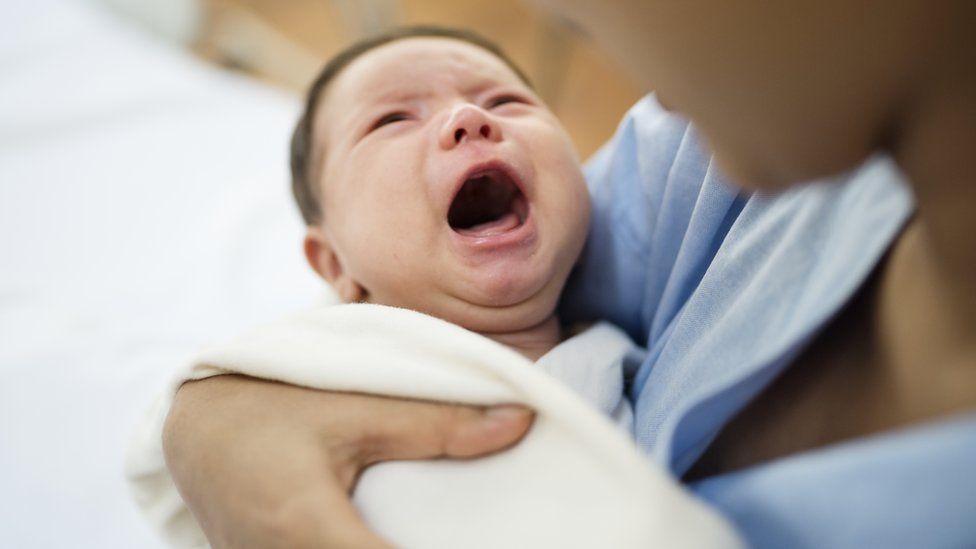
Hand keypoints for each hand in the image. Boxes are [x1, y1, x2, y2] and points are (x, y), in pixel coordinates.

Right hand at [163, 374, 533, 548]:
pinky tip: (391, 533)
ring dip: (392, 548)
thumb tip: (520, 421)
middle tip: (474, 531)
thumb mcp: (353, 408)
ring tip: (439, 530)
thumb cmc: (271, 406)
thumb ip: (436, 423)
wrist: (194, 424)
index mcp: (307, 527)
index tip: (506, 543)